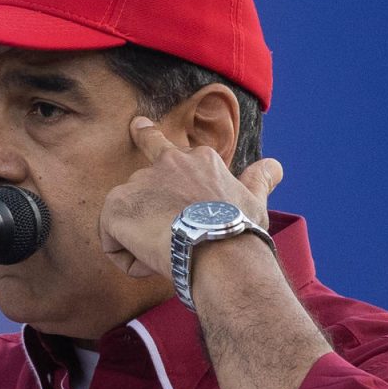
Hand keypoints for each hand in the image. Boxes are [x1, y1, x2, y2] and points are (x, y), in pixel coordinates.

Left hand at [99, 116, 282, 279]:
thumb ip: (259, 179)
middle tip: (162, 234)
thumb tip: (275, 166)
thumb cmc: (240, 230)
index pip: (161, 144)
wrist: (220, 253)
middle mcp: (164, 164)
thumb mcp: (254, 199)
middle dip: (146, 214)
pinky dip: (129, 259)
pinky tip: (152, 263)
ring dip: (141, 241)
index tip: (137, 125)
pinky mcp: (116, 209)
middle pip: (140, 190)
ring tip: (169, 254)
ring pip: (126, 219)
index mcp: (196, 159)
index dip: (147, 135)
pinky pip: (112, 242)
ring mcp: (137, 184)